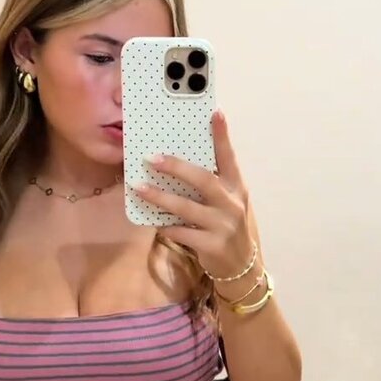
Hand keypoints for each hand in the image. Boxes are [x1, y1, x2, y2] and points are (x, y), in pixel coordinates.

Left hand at [138, 111, 257, 279]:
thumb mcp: (226, 202)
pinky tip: (154, 221)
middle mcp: (232, 203)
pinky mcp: (212, 245)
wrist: (241, 267)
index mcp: (236, 187)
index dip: (222, 136)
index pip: (229, 157)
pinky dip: (166, 226)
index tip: (215, 113)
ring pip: (187, 208)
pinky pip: (182, 233)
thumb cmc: (227, 226)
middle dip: (177, 167)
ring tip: (139, 188)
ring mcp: (223, 225)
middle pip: (203, 180)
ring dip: (161, 197)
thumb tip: (177, 163)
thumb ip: (210, 184)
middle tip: (152, 158)